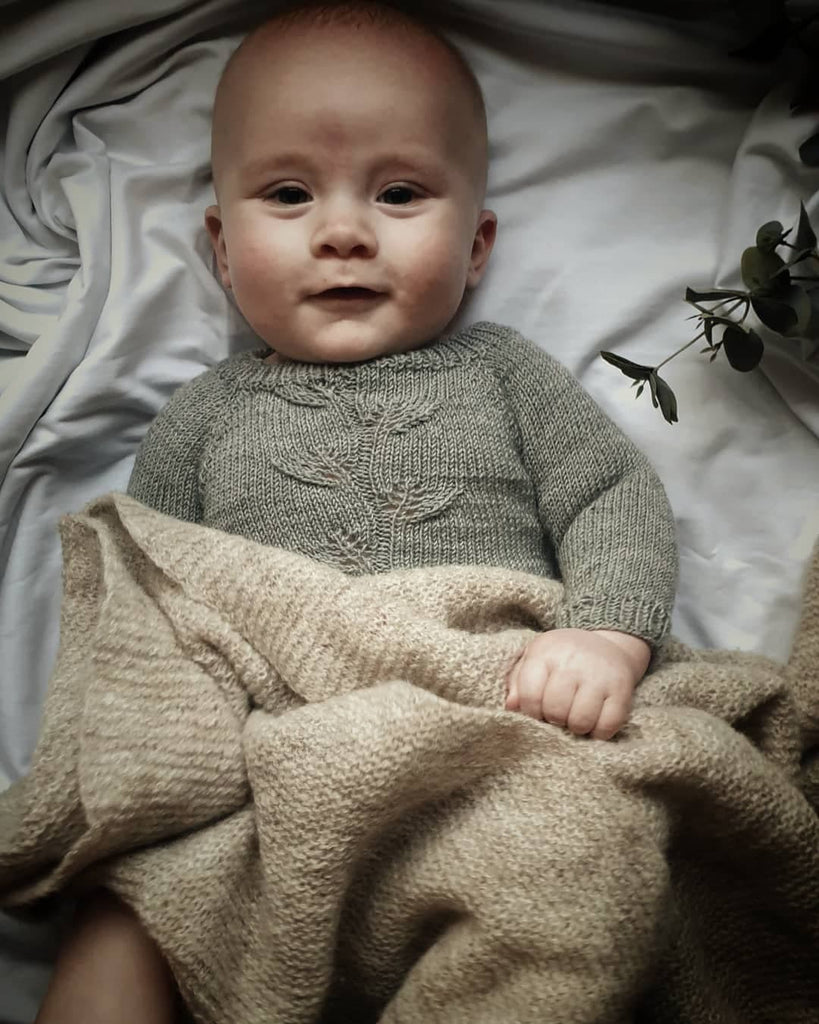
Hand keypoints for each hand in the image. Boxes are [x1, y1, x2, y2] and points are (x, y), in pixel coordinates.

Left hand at [505, 628, 650, 739]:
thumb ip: (519, 681)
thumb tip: (511, 706)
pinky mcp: (622, 689)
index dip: (530, 712)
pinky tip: (593, 722)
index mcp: (546, 653)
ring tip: (574, 718)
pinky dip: (599, 732)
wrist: (607, 642)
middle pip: (555, 711)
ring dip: (575, 728)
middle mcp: (573, 662)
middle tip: (557, 715)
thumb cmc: (562, 656)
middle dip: (553, 719)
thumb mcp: (535, 658)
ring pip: (581, 721)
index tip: (537, 712)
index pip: (530, 695)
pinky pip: (608, 725)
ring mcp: (600, 675)